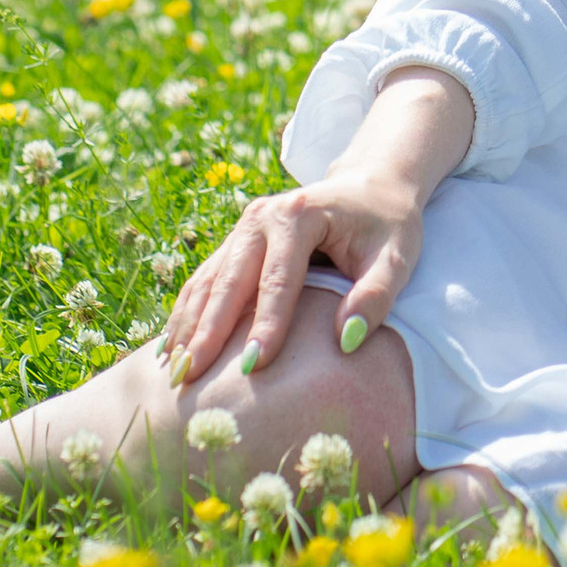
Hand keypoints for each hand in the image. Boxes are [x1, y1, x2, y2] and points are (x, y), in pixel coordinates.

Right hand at [163, 171, 424, 384]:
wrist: (369, 187)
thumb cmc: (385, 226)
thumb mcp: (396, 256)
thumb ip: (375, 296)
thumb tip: (347, 342)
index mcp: (299, 215)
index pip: (278, 280)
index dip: (266, 325)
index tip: (251, 368)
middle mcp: (262, 217)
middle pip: (230, 282)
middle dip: (208, 333)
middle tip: (189, 380)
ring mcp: (243, 229)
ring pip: (208, 283)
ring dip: (187, 328)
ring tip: (171, 375)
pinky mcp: (236, 243)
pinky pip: (205, 282)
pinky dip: (186, 316)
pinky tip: (169, 351)